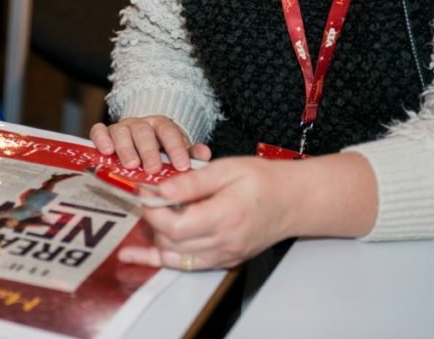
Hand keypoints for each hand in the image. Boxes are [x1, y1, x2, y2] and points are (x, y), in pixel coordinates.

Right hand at [90, 117, 211, 172]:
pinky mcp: (104, 133)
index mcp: (162, 126)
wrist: (140, 144)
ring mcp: (121, 127)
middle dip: (149, 151)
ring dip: (126, 148)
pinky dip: (101, 138)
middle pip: (144, 133)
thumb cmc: (161, 153)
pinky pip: (99, 131)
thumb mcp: (179, 152)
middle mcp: (141, 124)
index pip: (170, 132)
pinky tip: (106, 151)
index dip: (176, 148)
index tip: (182, 166)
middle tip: (153, 169)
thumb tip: (205, 154)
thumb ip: (192, 154)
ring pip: (121, 131)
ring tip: (130, 165)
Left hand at [118, 153, 377, 269]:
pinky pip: (190, 264)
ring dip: (156, 242)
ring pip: (177, 258)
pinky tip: (145, 253)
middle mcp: (224, 242)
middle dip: (151, 223)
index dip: (152, 211)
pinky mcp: (226, 259)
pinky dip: (167, 257)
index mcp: (224, 217)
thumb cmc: (263, 180)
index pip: (173, 226)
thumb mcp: (226, 169)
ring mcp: (225, 255)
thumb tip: (161, 189)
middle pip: (171, 244)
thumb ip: (192, 181)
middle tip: (144, 201)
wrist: (293, 200)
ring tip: (140, 224)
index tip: (144, 192)